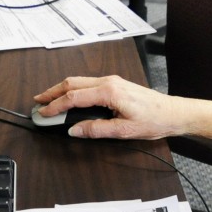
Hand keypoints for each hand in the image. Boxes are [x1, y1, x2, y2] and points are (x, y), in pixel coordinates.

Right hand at [33, 75, 185, 139]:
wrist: (173, 113)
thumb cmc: (154, 121)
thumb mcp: (123, 131)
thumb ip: (96, 129)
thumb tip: (74, 130)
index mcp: (109, 91)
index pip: (74, 97)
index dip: (55, 106)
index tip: (43, 114)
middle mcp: (108, 81)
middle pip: (72, 83)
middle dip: (53, 92)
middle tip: (38, 102)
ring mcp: (112, 81)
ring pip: (79, 81)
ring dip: (62, 89)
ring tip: (49, 99)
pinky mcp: (115, 84)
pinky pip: (88, 83)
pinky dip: (74, 89)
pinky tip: (69, 98)